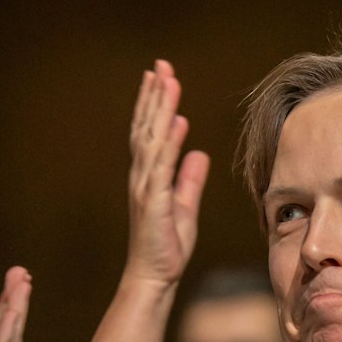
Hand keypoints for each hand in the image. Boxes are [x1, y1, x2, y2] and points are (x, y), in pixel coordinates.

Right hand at [123, 60, 209, 292]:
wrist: (155, 277)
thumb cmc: (167, 246)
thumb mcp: (184, 206)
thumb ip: (189, 179)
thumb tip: (198, 153)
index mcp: (150, 176)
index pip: (150, 132)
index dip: (155, 103)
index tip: (161, 76)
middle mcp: (143, 176)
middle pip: (147, 127)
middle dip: (155, 95)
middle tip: (161, 65)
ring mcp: (146, 187)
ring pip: (152, 139)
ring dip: (159, 109)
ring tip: (167, 81)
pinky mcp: (154, 202)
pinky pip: (161, 167)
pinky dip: (169, 144)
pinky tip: (176, 123)